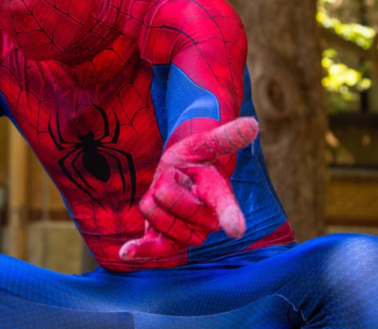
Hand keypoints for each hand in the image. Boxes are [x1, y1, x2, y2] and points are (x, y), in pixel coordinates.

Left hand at [119, 117, 257, 260]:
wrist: (182, 175)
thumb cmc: (196, 157)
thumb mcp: (205, 143)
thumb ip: (225, 137)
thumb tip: (252, 125)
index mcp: (219, 194)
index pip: (225, 205)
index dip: (230, 216)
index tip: (236, 229)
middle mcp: (208, 221)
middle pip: (170, 201)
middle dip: (165, 185)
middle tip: (177, 179)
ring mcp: (189, 234)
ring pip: (154, 215)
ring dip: (153, 200)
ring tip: (167, 194)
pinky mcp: (169, 242)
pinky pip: (154, 247)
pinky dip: (140, 250)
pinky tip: (125, 252)